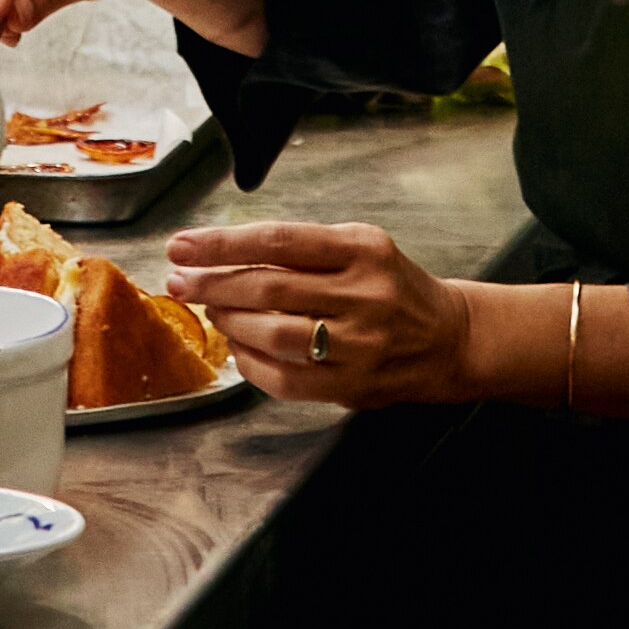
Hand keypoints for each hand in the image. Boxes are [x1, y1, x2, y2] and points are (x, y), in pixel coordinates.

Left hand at [160, 217, 474, 408]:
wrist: (448, 338)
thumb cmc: (392, 285)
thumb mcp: (360, 247)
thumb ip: (303, 250)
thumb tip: (227, 256)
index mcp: (362, 248)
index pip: (278, 241)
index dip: (223, 244)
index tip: (183, 245)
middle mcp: (363, 294)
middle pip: (269, 289)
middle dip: (213, 285)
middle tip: (179, 281)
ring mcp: (360, 344)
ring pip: (274, 335)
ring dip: (229, 323)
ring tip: (209, 311)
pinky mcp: (353, 387)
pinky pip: (287, 379)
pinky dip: (251, 364)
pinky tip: (236, 349)